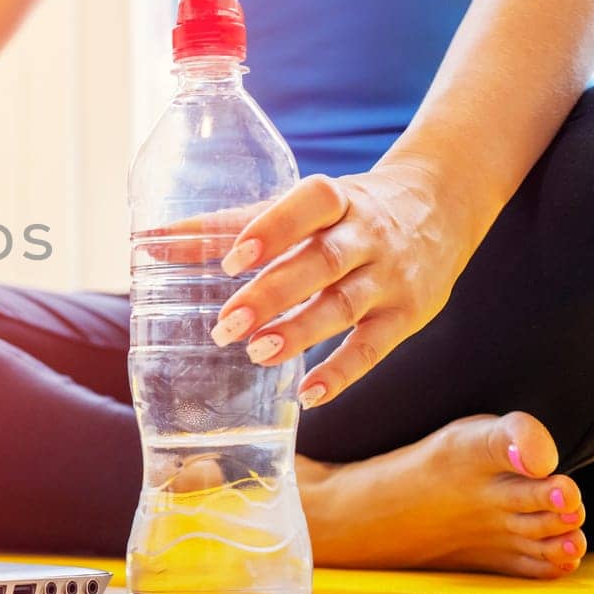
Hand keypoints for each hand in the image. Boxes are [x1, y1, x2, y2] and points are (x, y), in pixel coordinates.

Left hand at [206, 162, 484, 408]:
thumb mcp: (299, 205)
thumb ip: (228, 224)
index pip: (311, 203)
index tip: (232, 259)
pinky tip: (309, 394)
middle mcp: (368, 236)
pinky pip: (375, 348)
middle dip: (272, 295)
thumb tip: (151, 242)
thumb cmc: (347, 210)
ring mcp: (391, 277)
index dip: (273, 228)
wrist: (442, 206)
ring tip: (256, 353)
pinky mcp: (407, 315)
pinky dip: (343, 373)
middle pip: (322, 263)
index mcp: (338, 199)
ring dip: (300, 333)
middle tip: (225, 325)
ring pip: (345, 306)